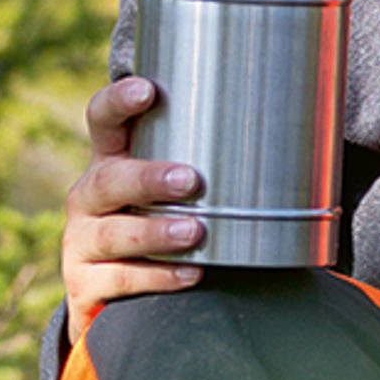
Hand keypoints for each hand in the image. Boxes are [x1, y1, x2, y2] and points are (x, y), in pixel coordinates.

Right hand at [60, 75, 205, 341]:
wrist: (115, 289)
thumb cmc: (158, 219)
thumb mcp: (168, 187)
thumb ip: (206, 161)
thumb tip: (297, 132)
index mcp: (109, 160)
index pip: (102, 120)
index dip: (119, 102)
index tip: (148, 90)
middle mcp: (89, 196)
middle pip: (108, 179)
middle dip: (148, 178)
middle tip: (190, 180)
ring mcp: (82, 241)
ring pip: (113, 233)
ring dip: (155, 231)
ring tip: (195, 231)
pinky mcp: (85, 283)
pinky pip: (120, 279)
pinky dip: (157, 277)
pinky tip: (191, 273)